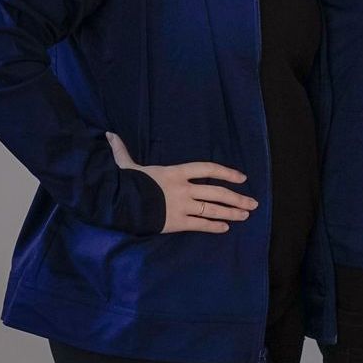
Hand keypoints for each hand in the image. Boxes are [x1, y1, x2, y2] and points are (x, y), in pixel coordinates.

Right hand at [106, 132, 255, 234]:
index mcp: (175, 172)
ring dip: (232, 213)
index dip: (227, 172)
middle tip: (253, 203)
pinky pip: (200, 225)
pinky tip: (225, 228)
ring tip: (245, 215)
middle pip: (217, 192)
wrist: (116, 204)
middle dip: (237, 198)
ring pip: (213, 209)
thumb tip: (109, 135)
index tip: (242, 178)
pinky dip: (214, 226)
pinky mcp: (176, 222)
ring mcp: (181, 206)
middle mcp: (183, 189)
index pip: (207, 168)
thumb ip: (123, 151)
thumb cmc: (124, 183)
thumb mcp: (126, 165)